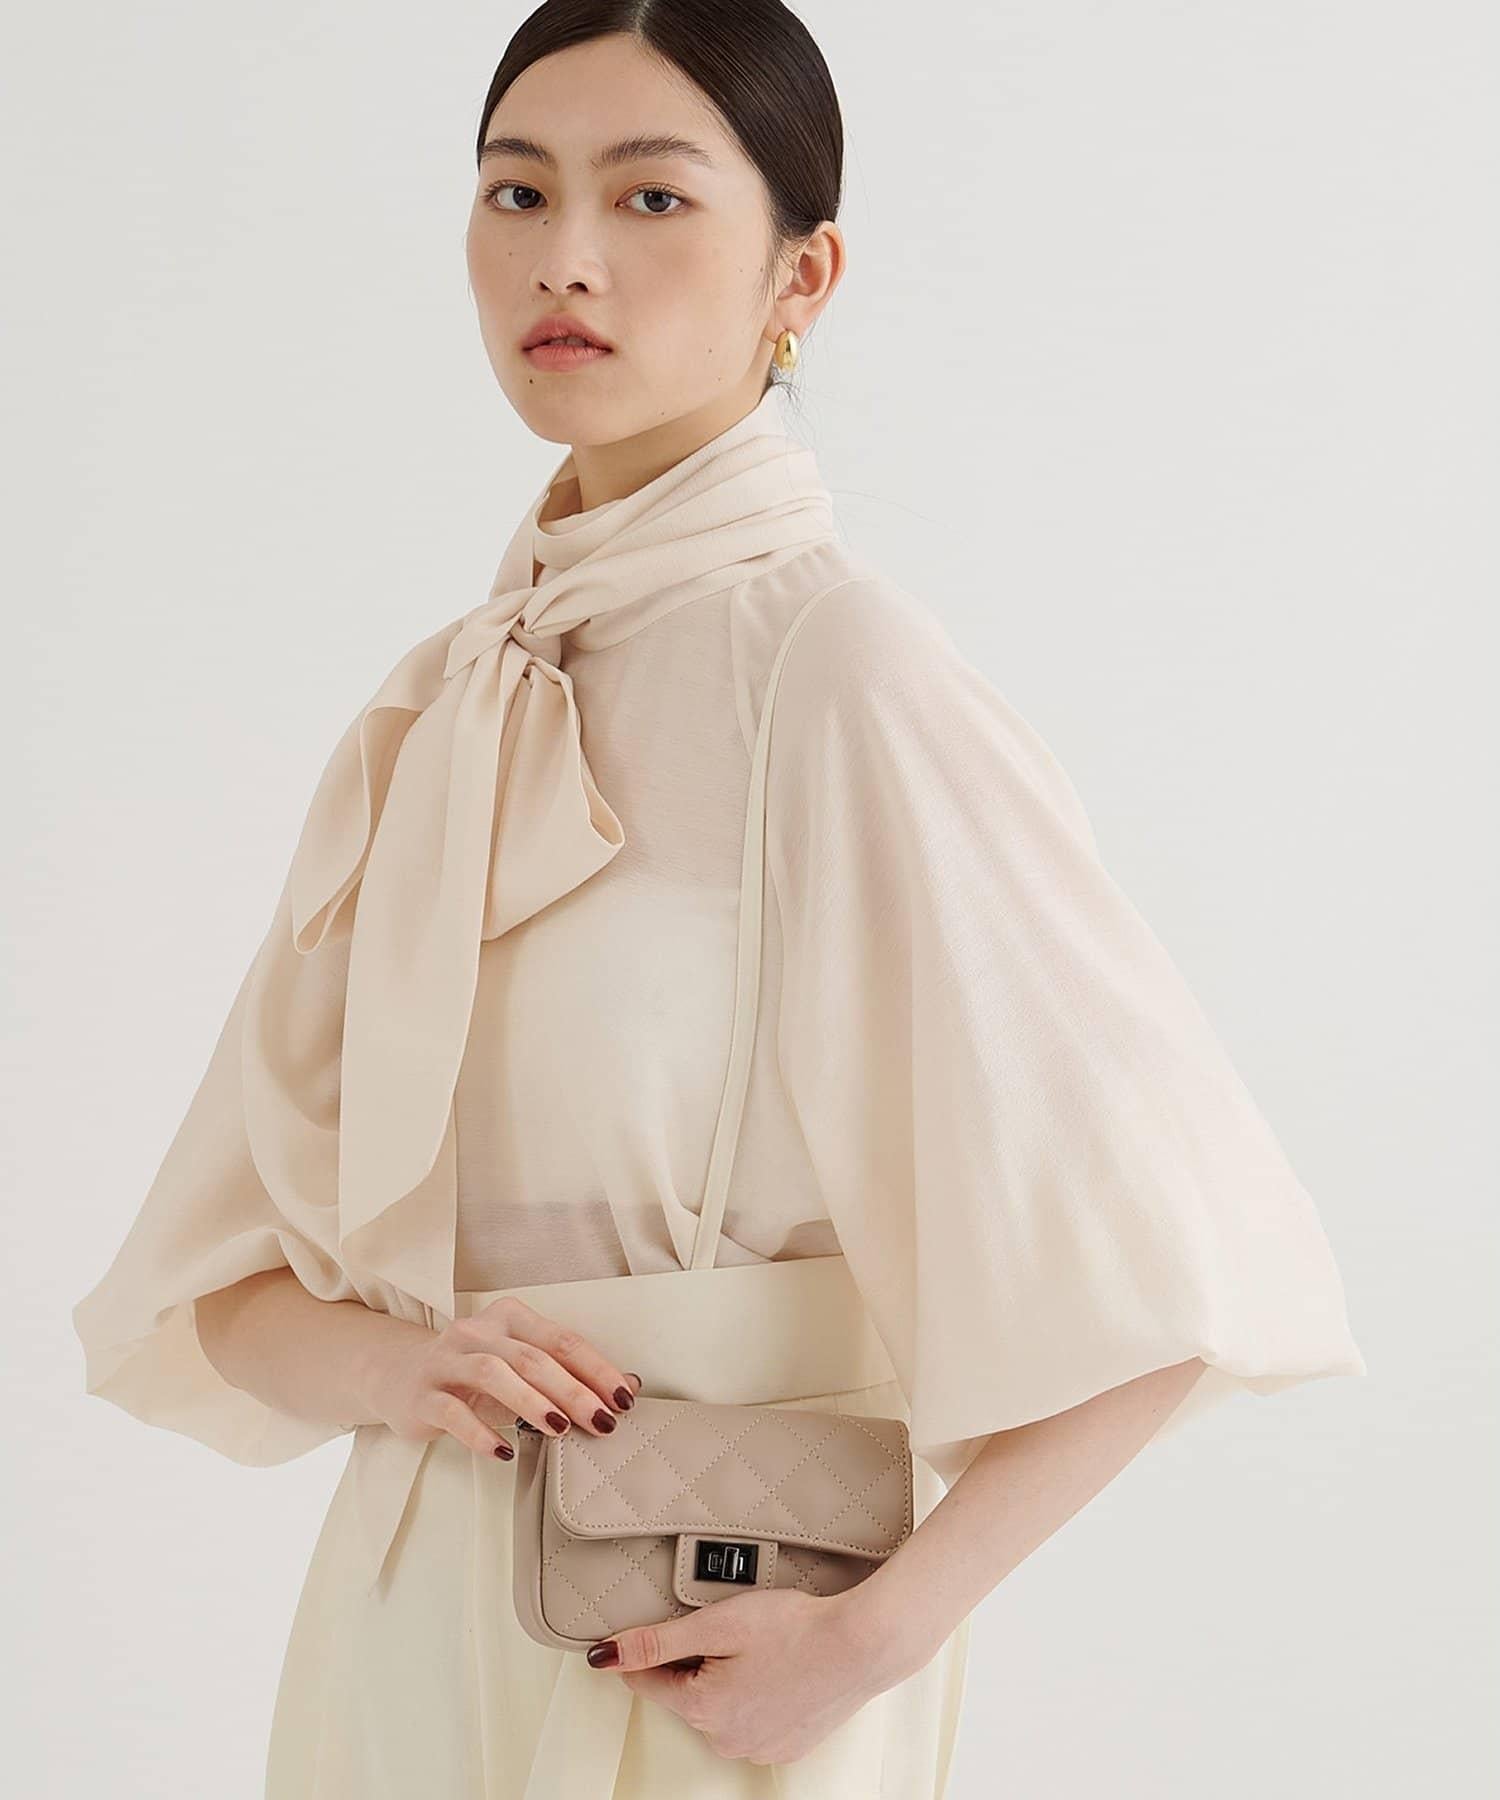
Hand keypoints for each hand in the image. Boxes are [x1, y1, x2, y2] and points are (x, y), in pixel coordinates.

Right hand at [360, 1295, 641, 1458]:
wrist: (401, 1376)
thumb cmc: (476, 1375)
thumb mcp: (521, 1367)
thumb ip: (568, 1374)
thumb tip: (628, 1387)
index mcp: (509, 1317)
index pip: (562, 1340)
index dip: (596, 1368)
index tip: (624, 1399)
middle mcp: (477, 1331)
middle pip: (532, 1357)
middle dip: (572, 1390)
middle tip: (602, 1421)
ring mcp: (447, 1361)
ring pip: (493, 1374)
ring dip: (531, 1402)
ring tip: (560, 1429)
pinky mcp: (423, 1395)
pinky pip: (453, 1412)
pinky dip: (481, 1433)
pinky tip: (504, 1452)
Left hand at [588, 1585, 910, 1765]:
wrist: (862, 1646)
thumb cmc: (794, 1628)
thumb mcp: (717, 1623)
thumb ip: (657, 1642)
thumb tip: (605, 1656)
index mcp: (702, 1709)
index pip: (647, 1680)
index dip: (655, 1647)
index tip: (675, 1625)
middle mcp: (725, 1741)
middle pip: (685, 1694)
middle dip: (696, 1661)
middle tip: (733, 1630)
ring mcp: (757, 1748)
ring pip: (718, 1708)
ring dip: (725, 1679)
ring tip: (761, 1647)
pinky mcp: (785, 1746)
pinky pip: (750, 1720)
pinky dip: (755, 1695)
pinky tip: (778, 1669)